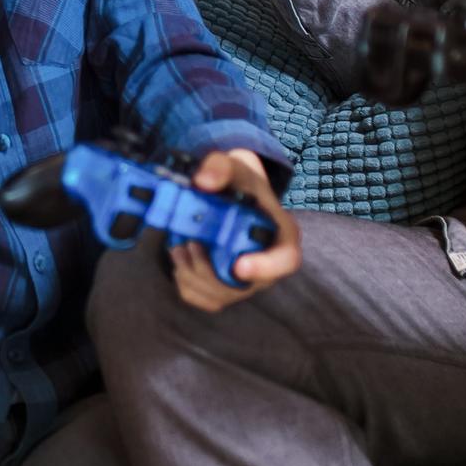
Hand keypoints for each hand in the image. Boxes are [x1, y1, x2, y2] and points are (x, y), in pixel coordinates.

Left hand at [169, 149, 300, 312]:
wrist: (230, 196)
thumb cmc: (239, 184)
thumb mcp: (233, 167)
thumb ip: (220, 167)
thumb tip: (202, 180)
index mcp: (281, 236)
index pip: (286, 260)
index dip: (265, 268)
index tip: (239, 266)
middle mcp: (268, 265)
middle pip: (244, 285)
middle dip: (209, 268)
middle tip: (190, 243)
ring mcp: (246, 282)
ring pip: (219, 295)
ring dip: (191, 272)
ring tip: (179, 245)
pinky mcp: (223, 291)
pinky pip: (202, 298)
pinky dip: (184, 281)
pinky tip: (180, 257)